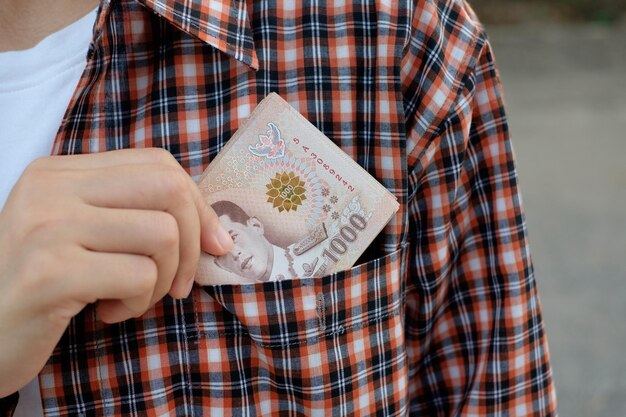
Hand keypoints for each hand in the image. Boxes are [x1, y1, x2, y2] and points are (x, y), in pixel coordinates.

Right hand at [0, 148, 232, 395]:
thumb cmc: (39, 285)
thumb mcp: (80, 234)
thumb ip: (130, 214)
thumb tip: (214, 230)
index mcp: (60, 172)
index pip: (158, 164)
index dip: (197, 205)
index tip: (211, 243)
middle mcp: (51, 189)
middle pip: (169, 189)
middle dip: (193, 242)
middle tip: (180, 283)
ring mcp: (48, 227)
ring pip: (162, 235)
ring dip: (164, 279)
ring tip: (132, 298)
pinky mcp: (51, 272)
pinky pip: (140, 276)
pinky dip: (139, 302)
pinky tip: (108, 311)